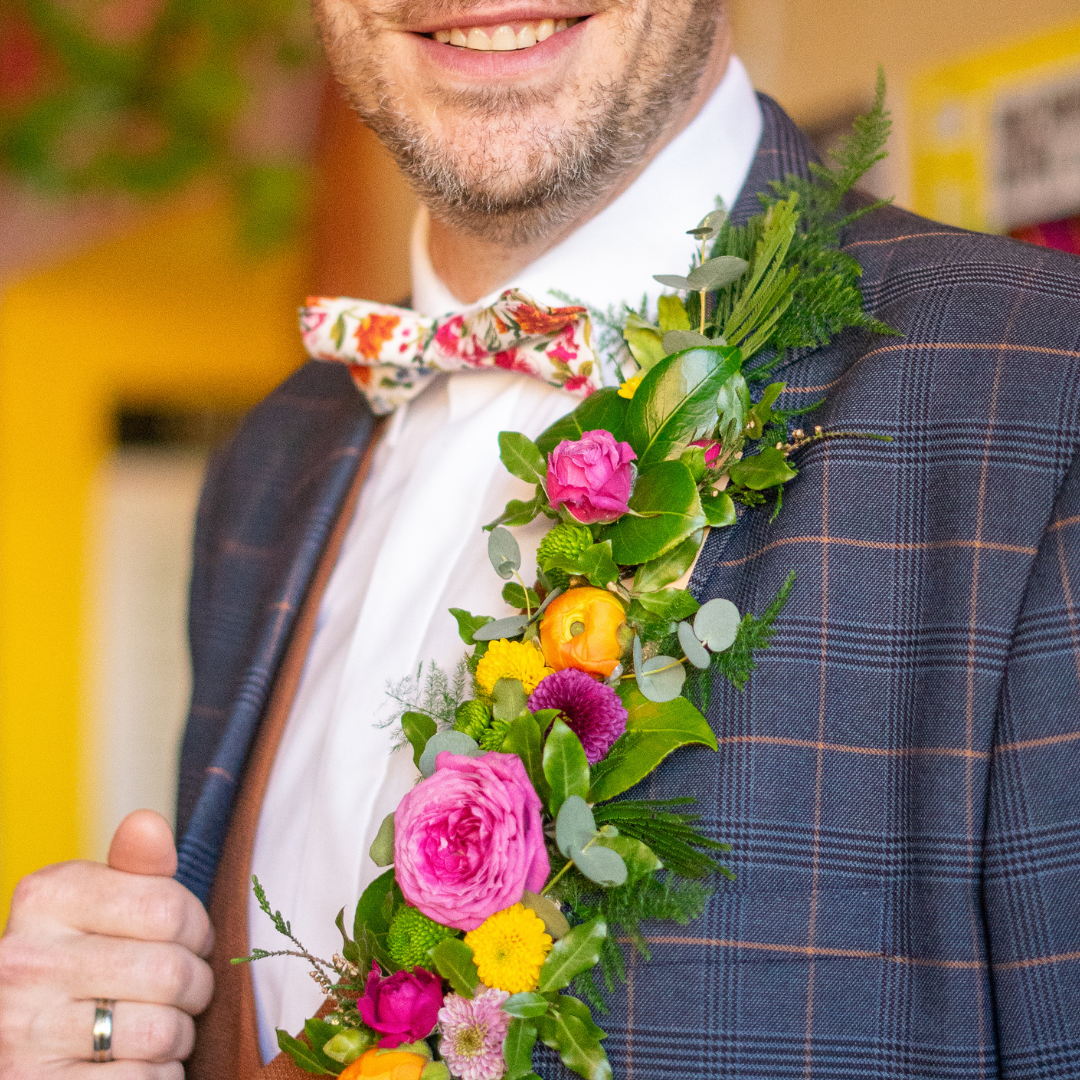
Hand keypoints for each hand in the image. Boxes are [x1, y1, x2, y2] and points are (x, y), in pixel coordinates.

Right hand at [0, 810, 213, 1078]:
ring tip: (157, 1027)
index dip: (198, 928)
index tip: (187, 939)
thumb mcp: (99, 904)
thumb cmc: (80, 963)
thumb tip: (148, 823)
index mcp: (44, 899)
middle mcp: (23, 963)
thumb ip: (134, 868)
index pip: (168, 906)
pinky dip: (158, 1076)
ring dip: (178, 1037)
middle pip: (172, 971)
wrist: (17, 1042)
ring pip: (162, 1032)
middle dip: (195, 986)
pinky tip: (135, 1064)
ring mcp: (23, 1033)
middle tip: (180, 991)